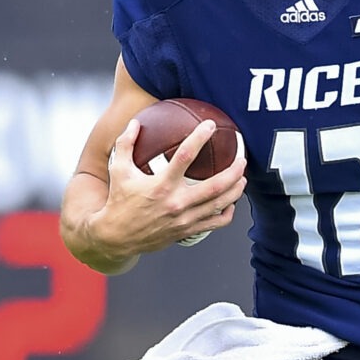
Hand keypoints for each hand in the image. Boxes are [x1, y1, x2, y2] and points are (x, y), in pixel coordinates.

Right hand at [89, 120, 244, 260]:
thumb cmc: (119, 202)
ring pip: (220, 205)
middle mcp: (176, 203)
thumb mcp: (118, 170)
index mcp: (161, 185)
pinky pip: (215, 223)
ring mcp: (184, 219)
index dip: (200, 138)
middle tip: (242, 160)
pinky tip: (229, 203)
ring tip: (242, 179)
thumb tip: (135, 123)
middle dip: (233, 171)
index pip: (185, 156)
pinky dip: (227, 213)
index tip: (210, 125)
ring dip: (235, 191)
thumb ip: (126, 144)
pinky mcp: (187, 231)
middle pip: (215, 186)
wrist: (117, 237)